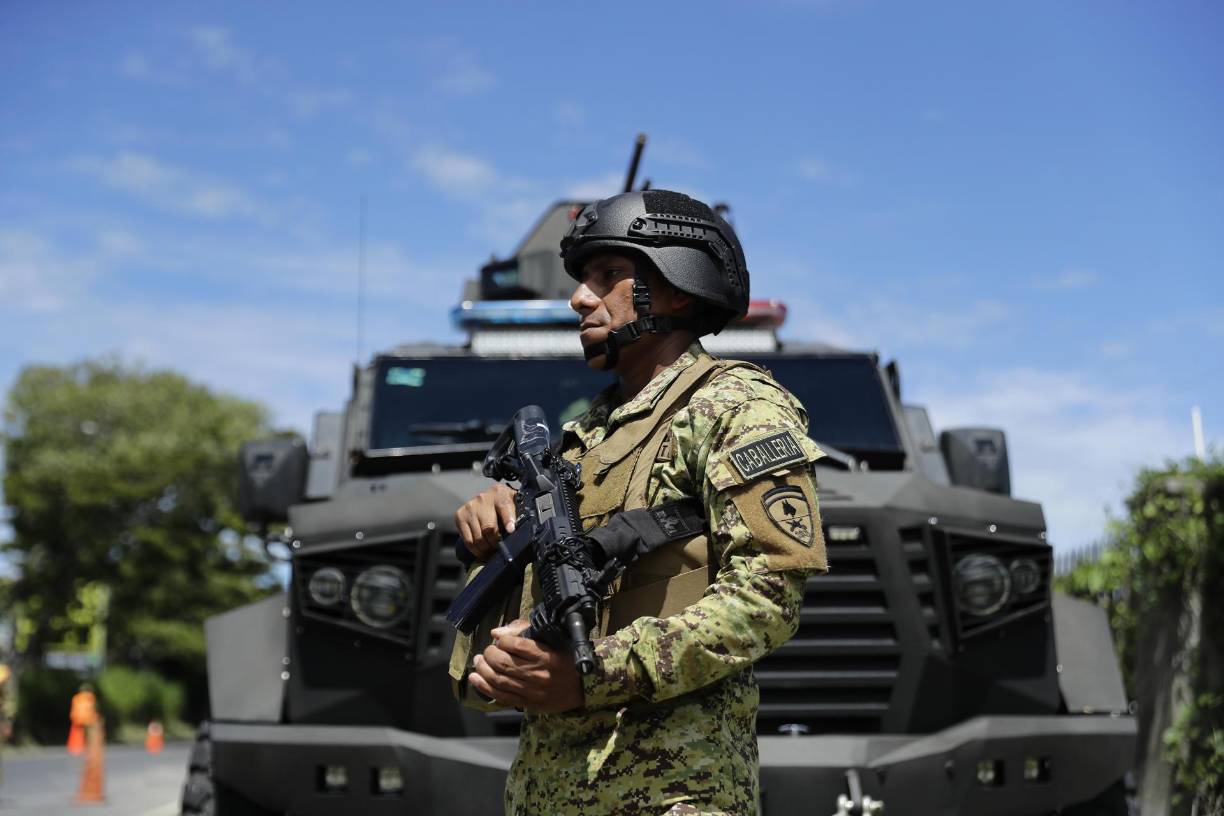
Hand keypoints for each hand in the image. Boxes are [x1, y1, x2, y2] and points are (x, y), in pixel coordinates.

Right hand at [454, 483, 517, 559]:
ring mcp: (469, 507)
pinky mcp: (459, 516)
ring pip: (478, 538)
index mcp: (500, 494)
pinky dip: (475, 550)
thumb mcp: (514, 504)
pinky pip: (467, 540)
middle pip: (489, 528)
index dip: (508, 520)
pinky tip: (482, 551)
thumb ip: (517, 516)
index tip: (511, 530)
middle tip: (500, 550)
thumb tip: (517, 534)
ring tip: (491, 552)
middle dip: (496, 543)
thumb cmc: (503, 505)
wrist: (487, 498)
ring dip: (486, 549)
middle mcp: (483, 499)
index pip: (505, 507)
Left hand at [467, 620, 584, 713]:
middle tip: (487, 650)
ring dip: (483, 669)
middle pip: (503, 663)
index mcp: (545, 655)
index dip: (501, 640)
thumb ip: (524, 631)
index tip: (499, 639)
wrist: (584, 686)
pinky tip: (475, 679)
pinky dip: (485, 687)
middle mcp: (538, 674)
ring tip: (479, 662)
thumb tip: (497, 633)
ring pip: (499, 680)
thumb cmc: (567, 658)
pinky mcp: (529, 704)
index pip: (515, 644)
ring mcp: (532, 691)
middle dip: (489, 654)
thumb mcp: (552, 639)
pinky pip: (501, 696)